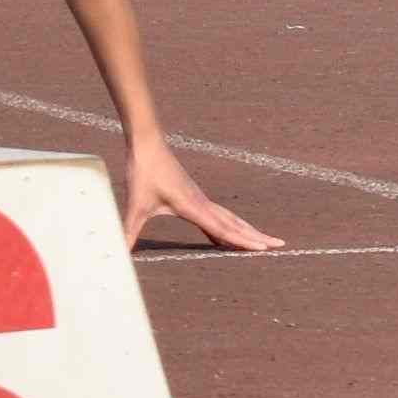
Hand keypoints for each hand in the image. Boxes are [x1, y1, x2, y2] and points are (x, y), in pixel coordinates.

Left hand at [121, 134, 276, 252]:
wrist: (148, 145)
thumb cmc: (144, 172)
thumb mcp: (135, 205)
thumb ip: (128, 230)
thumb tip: (118, 252)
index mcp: (193, 206)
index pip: (223, 228)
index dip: (243, 241)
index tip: (263, 249)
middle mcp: (202, 203)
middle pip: (236, 223)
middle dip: (257, 236)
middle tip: (279, 245)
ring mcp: (201, 199)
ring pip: (231, 218)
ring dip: (248, 230)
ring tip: (264, 241)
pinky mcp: (195, 196)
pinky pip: (219, 214)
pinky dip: (229, 226)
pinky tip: (227, 235)